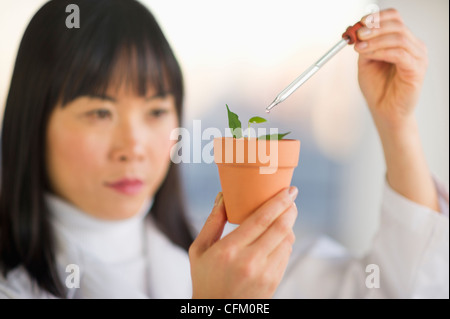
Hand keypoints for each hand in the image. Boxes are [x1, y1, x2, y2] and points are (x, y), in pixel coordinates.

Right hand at [189, 187, 297, 297]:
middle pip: (280, 228)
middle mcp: (249, 262)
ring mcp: (264, 274)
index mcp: (229, 250)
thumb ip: (212, 222)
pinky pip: (286, 254)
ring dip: (289, 224)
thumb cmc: (205, 278)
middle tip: (292, 196)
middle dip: (289, 208)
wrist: (217, 312)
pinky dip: (286, 240)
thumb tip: (223, 196)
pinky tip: (281, 234)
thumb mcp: (199, 250)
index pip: (261, 219)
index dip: (278, 202)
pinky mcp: (273, 283)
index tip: (288, 190)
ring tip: (286, 213)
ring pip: (286, 241)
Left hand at [355, 8, 427, 129]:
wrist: (385, 111)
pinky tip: (369, 55)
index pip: (395, 19)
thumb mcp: (366, 63)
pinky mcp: (416, 70)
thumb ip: (364, 46)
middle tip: (358, 34)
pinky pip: (399, 54)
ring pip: (398, 37)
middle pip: (397, 25)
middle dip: (374, 27)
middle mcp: (413, 47)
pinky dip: (381, 51)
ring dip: (375, 40)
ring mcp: (418, 58)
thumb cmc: (378, 88)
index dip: (377, 17)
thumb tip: (357, 31)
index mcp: (402, 42)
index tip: (360, 22)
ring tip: (359, 47)